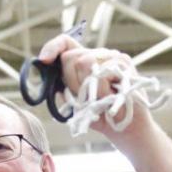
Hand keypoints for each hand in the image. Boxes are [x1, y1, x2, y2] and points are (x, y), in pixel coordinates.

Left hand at [36, 33, 171, 171]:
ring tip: (101, 98)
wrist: (127, 128)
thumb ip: (66, 89)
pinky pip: (100, 73)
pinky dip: (100, 90)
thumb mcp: (78, 103)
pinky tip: (110, 97)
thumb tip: (54, 80)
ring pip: (84, 62)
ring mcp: (112, 57)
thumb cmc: (102, 116)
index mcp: (86, 61)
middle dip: (71, 81)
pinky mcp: (124, 63)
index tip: (45, 60)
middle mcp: (99, 55)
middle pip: (70, 57)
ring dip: (86, 87)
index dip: (53, 47)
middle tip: (87, 98)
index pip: (66, 44)